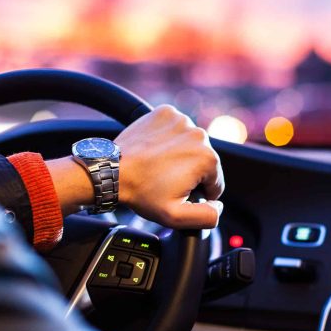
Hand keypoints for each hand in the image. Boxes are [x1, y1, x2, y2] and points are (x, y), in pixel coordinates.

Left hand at [115, 105, 224, 228]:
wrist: (112, 170)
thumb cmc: (142, 192)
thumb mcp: (176, 217)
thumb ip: (207, 216)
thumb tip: (218, 206)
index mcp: (207, 158)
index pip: (215, 182)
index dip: (198, 193)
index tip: (177, 192)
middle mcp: (199, 134)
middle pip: (204, 161)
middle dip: (189, 172)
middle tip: (165, 180)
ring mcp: (181, 120)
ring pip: (190, 144)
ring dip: (180, 154)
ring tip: (158, 165)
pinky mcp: (166, 112)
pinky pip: (176, 129)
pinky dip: (169, 138)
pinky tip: (155, 150)